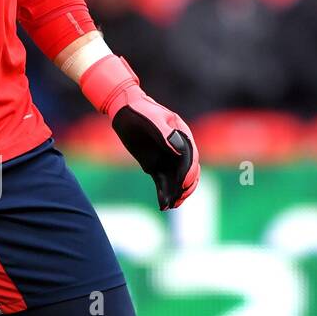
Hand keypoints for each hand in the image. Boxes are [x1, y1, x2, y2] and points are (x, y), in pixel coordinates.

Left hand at [80, 56, 199, 210]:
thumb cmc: (141, 110)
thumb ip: (166, 133)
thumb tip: (179, 150)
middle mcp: (178, 149)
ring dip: (177, 193)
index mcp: (182, 135)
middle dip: (186, 186)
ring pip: (176, 179)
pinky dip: (163, 193)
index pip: (191, 157)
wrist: (125, 110)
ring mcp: (167, 159)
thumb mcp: (152, 118)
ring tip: (173, 205)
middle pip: (188, 171)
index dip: (189, 171)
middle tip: (180, 197)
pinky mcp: (155, 166)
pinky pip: (162, 182)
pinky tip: (163, 204)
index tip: (185, 183)